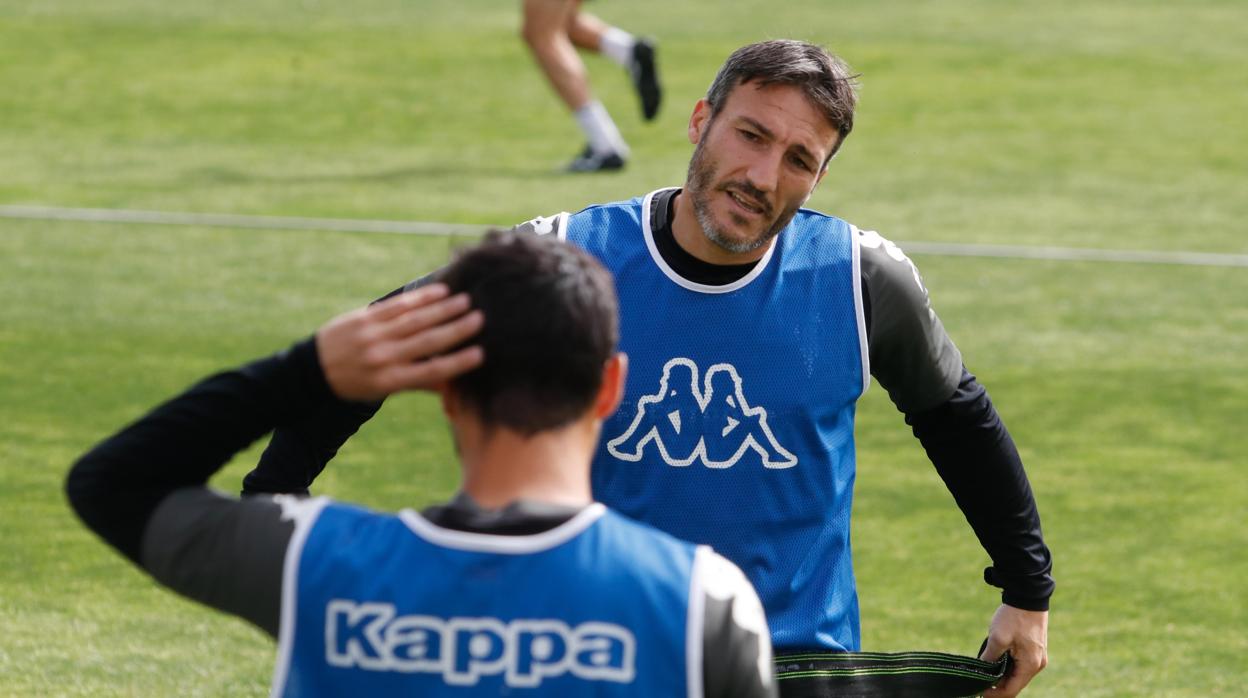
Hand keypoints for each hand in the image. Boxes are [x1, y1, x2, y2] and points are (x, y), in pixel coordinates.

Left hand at [317, 283, 483, 400]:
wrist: (315, 369)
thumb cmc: (358, 383)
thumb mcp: (385, 390)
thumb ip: (419, 384)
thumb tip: (454, 384)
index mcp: (390, 380)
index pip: (430, 372)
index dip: (456, 363)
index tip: (479, 353)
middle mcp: (383, 358)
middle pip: (426, 342)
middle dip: (455, 330)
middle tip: (479, 318)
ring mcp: (374, 335)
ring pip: (414, 320)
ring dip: (442, 309)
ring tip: (465, 301)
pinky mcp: (366, 317)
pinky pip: (398, 305)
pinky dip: (420, 297)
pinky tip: (440, 291)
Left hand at [979, 604, 1047, 696]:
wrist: (1028, 595)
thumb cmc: (1014, 617)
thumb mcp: (997, 639)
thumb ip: (989, 658)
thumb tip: (981, 673)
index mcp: (1030, 665)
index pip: (1011, 690)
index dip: (993, 693)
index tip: (978, 692)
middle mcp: (1037, 665)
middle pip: (1015, 684)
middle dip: (997, 685)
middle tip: (978, 683)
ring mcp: (1037, 657)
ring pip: (1017, 674)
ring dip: (1001, 675)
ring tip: (983, 673)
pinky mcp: (1034, 649)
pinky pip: (1020, 664)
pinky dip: (1007, 666)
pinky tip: (994, 662)